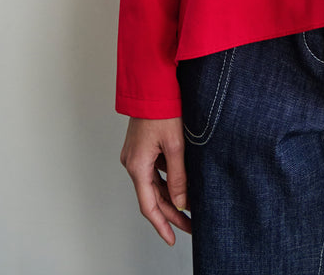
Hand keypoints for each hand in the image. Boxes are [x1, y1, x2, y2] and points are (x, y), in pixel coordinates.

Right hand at [120, 116, 190, 244]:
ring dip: (171, 196)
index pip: (148, 206)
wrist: (152, 85)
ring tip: (191, 207)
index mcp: (137, 165)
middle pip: (152, 197)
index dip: (161, 225)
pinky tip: (184, 182)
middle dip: (171, 213)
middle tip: (190, 225)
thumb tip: (182, 203)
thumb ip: (178, 177)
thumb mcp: (175, 145)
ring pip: (154, 184)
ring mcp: (136, 155)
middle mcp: (133, 163)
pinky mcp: (142, 147)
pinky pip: (155, 170)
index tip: (172, 239)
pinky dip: (168, 179)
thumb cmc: (162, 110)